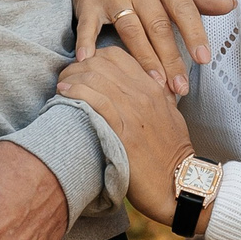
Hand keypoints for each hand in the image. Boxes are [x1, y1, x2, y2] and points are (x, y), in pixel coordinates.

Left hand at [57, 46, 192, 225]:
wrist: (180, 183)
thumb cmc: (171, 155)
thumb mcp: (169, 117)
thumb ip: (155, 98)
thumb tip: (139, 90)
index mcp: (154, 88)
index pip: (117, 56)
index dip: (93, 58)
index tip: (81, 70)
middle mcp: (144, 94)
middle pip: (101, 62)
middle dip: (77, 66)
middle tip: (65, 78)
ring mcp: (134, 111)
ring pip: (96, 77)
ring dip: (72, 78)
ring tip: (60, 87)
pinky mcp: (124, 131)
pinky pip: (97, 101)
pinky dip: (77, 92)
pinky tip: (64, 94)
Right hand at [67, 0, 233, 95]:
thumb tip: (231, 5)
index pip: (183, 8)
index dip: (194, 34)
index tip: (203, 59)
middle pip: (157, 25)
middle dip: (171, 59)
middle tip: (181, 87)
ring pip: (130, 30)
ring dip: (143, 58)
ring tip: (155, 83)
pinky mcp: (88, 3)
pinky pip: (88, 25)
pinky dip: (86, 42)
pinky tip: (89, 61)